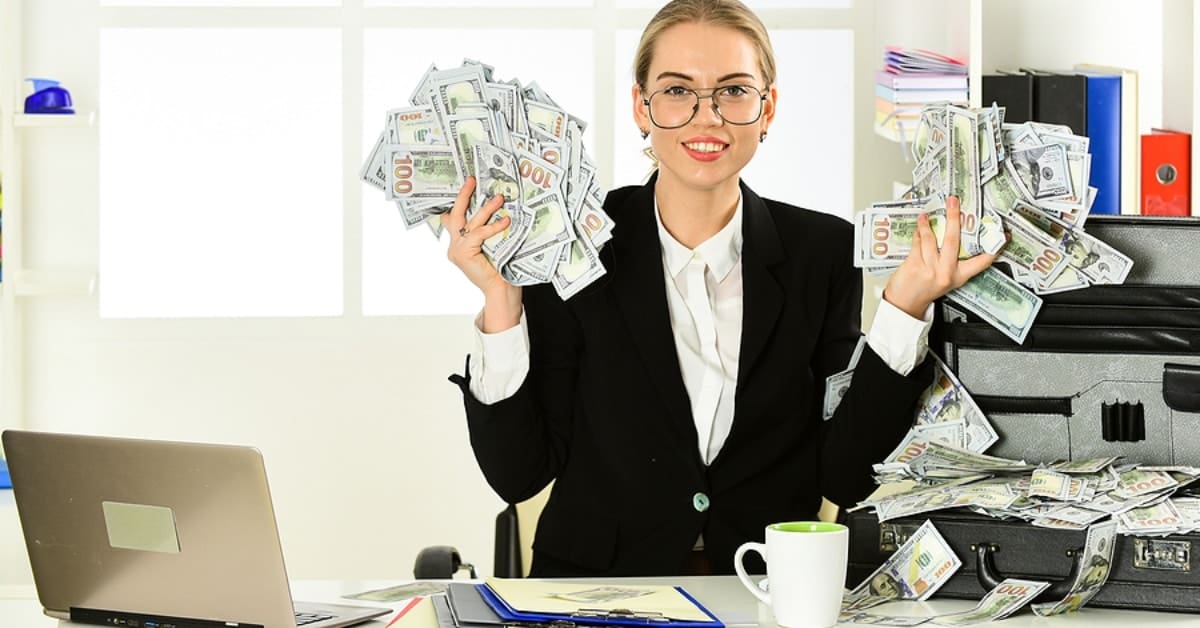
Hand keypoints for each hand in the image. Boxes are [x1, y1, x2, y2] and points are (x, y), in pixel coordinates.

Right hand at [443, 177, 522, 330]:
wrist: (501, 290)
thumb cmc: (500, 269)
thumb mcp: (492, 246)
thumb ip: (486, 231)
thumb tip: (497, 209)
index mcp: (458, 245)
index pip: (452, 219)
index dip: (458, 201)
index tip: (465, 184)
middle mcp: (454, 247)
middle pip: (455, 215)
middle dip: (463, 195)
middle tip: (471, 179)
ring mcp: (456, 251)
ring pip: (470, 222)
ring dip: (486, 208)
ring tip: (499, 198)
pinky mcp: (463, 254)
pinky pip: (479, 234)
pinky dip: (493, 226)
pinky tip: (506, 221)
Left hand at [882, 196, 997, 318]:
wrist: (906, 304)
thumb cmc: (926, 290)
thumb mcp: (947, 279)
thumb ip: (952, 261)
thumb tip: (953, 234)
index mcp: (959, 276)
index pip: (982, 262)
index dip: (995, 248)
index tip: (1004, 236)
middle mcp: (946, 272)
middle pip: (953, 239)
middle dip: (953, 217)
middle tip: (954, 201)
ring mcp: (930, 268)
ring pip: (931, 238)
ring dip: (927, 224)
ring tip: (926, 215)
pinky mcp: (915, 264)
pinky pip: (918, 243)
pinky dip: (918, 233)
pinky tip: (919, 228)